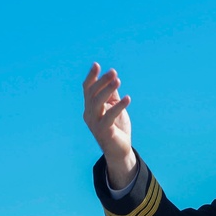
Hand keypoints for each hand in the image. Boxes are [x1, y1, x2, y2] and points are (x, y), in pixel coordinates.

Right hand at [83, 63, 136, 188]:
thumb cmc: (116, 127)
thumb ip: (112, 95)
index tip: (97, 65)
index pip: (87, 89)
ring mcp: (95, 123)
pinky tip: (128, 98)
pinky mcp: (104, 131)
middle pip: (92, 94)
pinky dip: (118, 107)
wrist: (119, 150)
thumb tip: (113, 79)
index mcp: (90, 107)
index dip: (91, 77)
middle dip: (102, 81)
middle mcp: (89, 114)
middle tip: (113, 72)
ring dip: (108, 90)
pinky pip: (109, 116)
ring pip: (97, 103)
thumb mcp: (114, 108)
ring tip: (118, 80)